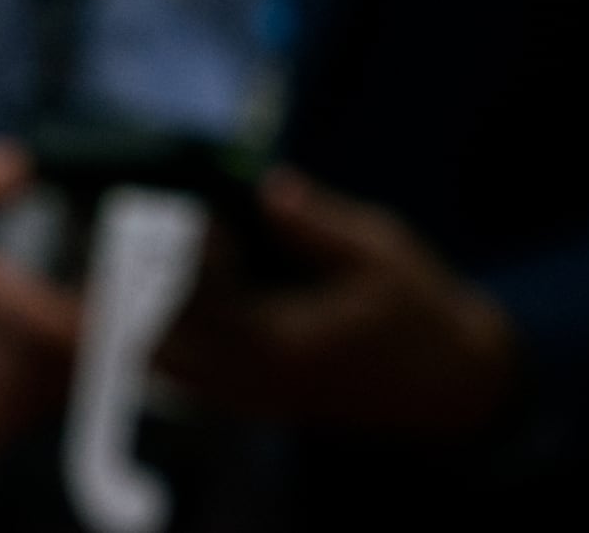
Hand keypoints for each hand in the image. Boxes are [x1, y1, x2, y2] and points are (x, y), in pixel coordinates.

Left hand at [158, 169, 519, 437]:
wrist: (445, 382)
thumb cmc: (418, 310)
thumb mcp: (381, 249)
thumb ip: (319, 222)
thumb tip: (269, 186)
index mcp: (283, 342)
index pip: (199, 306)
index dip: (179, 261)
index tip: (188, 218)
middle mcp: (253, 379)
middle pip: (159, 345)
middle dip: (144, 293)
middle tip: (153, 237)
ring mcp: (249, 397)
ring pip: (162, 367)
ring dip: (150, 318)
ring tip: (159, 262)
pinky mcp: (251, 401)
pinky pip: (183, 376)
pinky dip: (170, 338)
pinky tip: (187, 295)